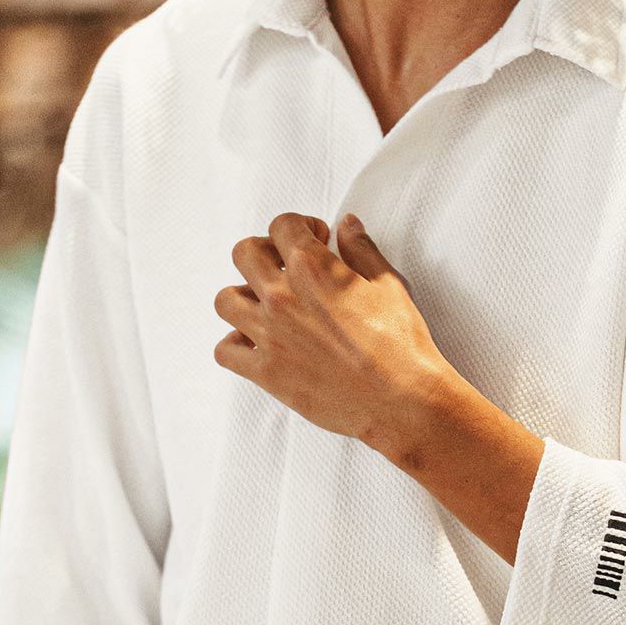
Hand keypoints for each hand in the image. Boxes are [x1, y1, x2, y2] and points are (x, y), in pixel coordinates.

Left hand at [213, 211, 452, 447]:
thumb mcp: (388, 284)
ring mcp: (269, 335)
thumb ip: (362, 250)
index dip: (300, 227)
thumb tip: (347, 225)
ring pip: (226, 300)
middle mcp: (282, 297)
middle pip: (244, 254)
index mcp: (313, 268)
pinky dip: (235, 344)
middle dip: (265, 252)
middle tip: (284, 265)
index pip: (282, 225)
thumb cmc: (400, 344)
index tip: (314, 239)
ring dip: (243, 295)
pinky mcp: (266, 372)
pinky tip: (256, 342)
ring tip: (266, 305)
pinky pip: (225, 351)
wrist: (400, 399)